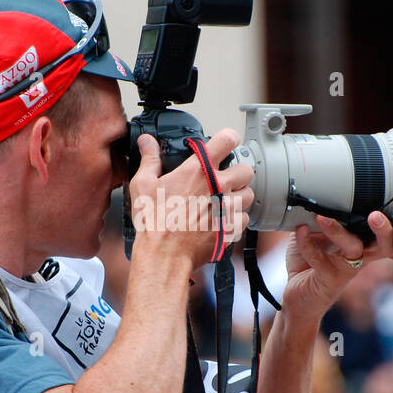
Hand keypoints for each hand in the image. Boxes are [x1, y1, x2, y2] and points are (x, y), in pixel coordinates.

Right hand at [127, 129, 254, 270]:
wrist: (164, 254)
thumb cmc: (154, 222)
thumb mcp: (144, 185)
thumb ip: (150, 159)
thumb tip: (147, 142)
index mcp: (199, 170)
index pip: (227, 139)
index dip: (229, 138)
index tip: (227, 143)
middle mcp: (218, 185)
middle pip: (246, 169)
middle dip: (237, 173)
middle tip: (225, 179)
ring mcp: (228, 207)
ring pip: (248, 195)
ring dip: (239, 196)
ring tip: (224, 201)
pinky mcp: (231, 227)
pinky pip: (244, 218)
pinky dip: (236, 219)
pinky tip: (221, 220)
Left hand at [281, 211, 392, 321]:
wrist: (295, 296)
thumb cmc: (309, 263)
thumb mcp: (316, 234)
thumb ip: (322, 216)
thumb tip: (321, 195)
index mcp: (363, 246)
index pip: (390, 242)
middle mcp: (360, 258)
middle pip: (384, 246)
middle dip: (385, 231)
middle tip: (377, 216)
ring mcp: (345, 270)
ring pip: (353, 250)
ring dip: (339, 231)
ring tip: (323, 217)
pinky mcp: (327, 280)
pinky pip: (321, 260)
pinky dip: (308, 244)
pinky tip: (300, 232)